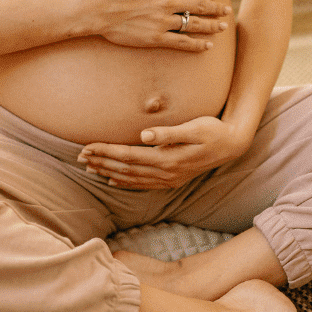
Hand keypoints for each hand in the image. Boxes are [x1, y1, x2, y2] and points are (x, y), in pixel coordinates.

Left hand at [78, 117, 250, 189]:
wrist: (232, 145)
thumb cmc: (213, 130)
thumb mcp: (195, 127)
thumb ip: (169, 132)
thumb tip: (145, 135)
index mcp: (168, 159)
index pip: (129, 155)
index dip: (106, 152)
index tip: (87, 147)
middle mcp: (166, 173)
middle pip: (126, 168)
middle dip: (101, 162)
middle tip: (78, 157)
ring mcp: (169, 179)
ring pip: (131, 177)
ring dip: (108, 172)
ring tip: (89, 167)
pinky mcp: (171, 179)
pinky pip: (142, 184)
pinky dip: (124, 181)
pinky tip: (112, 179)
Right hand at [79, 0, 230, 51]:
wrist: (92, 6)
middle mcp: (167, 1)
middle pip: (199, 4)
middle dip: (215, 7)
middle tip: (226, 10)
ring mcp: (162, 21)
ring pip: (194, 24)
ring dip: (211, 25)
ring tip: (222, 27)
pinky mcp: (154, 38)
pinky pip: (181, 42)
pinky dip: (196, 44)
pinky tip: (206, 46)